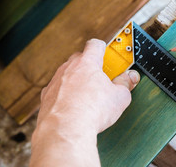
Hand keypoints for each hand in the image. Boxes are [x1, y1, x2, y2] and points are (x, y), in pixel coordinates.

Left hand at [31, 39, 139, 166]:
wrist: (65, 130)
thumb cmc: (91, 111)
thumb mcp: (120, 97)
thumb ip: (125, 84)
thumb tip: (129, 79)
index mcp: (87, 63)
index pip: (95, 45)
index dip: (103, 48)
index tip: (107, 53)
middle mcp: (69, 68)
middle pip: (80, 58)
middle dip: (90, 66)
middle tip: (101, 78)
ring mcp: (56, 81)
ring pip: (67, 74)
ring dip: (77, 80)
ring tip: (88, 96)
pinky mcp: (46, 97)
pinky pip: (58, 90)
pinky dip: (65, 95)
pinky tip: (74, 107)